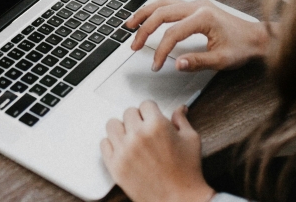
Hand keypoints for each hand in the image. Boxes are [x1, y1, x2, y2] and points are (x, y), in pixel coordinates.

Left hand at [100, 101, 214, 201]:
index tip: (152, 117)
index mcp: (157, 125)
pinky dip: (112, 144)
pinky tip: (123, 149)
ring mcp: (124, 150)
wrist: (179, 200)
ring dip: (122, 129)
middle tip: (144, 129)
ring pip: (112, 125)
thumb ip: (181, 120)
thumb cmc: (187, 173)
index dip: (151, 111)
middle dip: (138, 119)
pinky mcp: (115, 165)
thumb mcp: (191, 140)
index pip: (145, 104)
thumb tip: (180, 109)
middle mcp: (138, 135)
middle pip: (128, 112)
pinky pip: (104, 144)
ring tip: (131, 137)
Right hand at [126, 0, 270, 71]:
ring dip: (145, 14)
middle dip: (144, 30)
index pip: (172, 33)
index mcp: (204, 18)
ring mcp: (196, 4)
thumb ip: (198, 62)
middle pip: (162, 13)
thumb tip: (177, 64)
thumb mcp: (222, 60)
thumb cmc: (243, 47)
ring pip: (163, 3)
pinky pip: (169, 4)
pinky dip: (155, 10)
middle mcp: (197, 6)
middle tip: (134, 45)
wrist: (257, 37)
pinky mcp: (196, 6)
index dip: (161, 50)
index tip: (156, 65)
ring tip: (130, 25)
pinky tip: (147, 17)